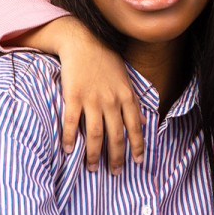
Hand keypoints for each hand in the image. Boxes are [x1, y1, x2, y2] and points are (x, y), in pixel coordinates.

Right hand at [57, 41, 145, 173]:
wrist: (83, 41)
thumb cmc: (105, 60)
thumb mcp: (126, 79)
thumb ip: (134, 101)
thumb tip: (144, 122)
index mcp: (126, 96)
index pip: (135, 127)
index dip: (137, 146)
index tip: (138, 162)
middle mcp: (112, 100)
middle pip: (116, 136)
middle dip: (116, 158)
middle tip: (114, 173)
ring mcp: (92, 99)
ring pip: (96, 134)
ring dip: (94, 154)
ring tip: (92, 168)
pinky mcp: (74, 96)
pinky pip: (72, 122)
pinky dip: (70, 138)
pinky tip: (69, 150)